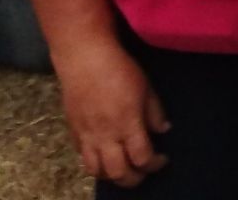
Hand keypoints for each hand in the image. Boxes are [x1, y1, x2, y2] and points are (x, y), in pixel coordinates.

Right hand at [53, 41, 170, 184]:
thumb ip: (154, 112)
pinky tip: (104, 154)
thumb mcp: (146, 87)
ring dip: (112, 175)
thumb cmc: (119, 68)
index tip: (162, 158)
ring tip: (123, 167)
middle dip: (134, 179)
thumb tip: (163, 130)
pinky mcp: (73, 131)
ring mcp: (87, 135)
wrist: (84, 58)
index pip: (142, 158)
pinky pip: (82, 157)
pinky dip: (95, 162)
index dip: (155, 164)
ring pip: (97, 171)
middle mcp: (106, 136)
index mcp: (128, 124)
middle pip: (119, 172)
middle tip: (143, 171)